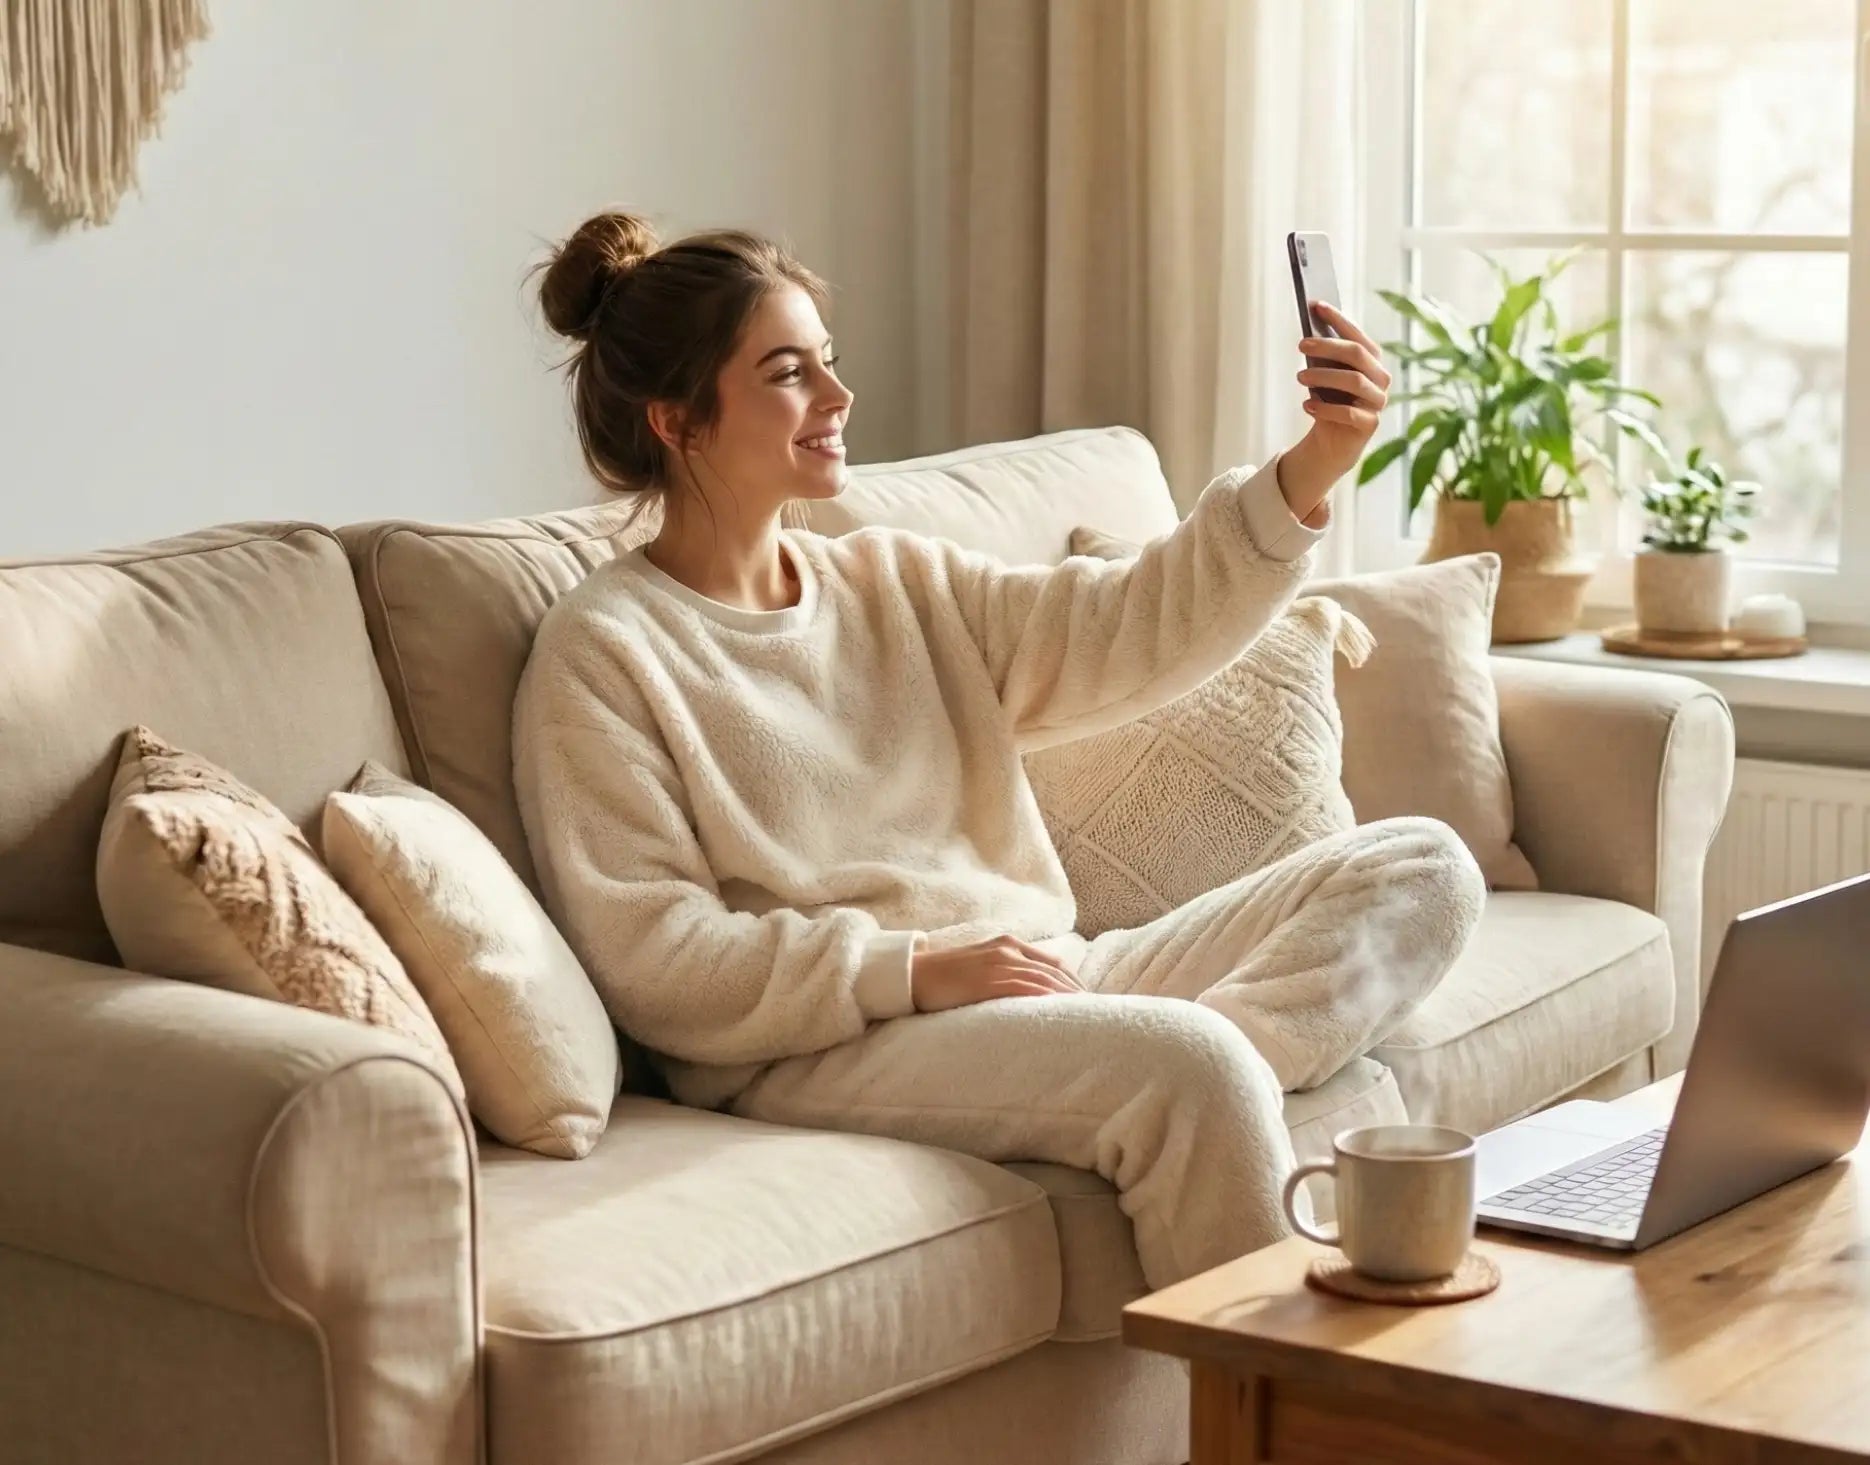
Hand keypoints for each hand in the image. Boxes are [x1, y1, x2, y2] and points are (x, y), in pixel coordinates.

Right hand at [910, 935, 1086, 1012]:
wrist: (912, 975)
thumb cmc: (944, 976)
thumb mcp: (980, 967)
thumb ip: (1004, 973)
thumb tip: (1027, 995)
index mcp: (1008, 944)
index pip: (1052, 963)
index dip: (1073, 981)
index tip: (1088, 999)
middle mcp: (1008, 950)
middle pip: (1055, 970)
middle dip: (1077, 990)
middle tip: (1097, 1011)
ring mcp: (998, 964)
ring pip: (1044, 979)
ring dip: (1068, 996)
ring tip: (1086, 1014)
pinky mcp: (988, 981)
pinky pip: (1025, 988)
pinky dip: (1046, 998)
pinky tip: (1059, 1010)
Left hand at [1277, 301, 1391, 523]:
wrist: (1332, 443)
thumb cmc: (1328, 402)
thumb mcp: (1323, 376)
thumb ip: (1322, 356)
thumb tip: (1309, 329)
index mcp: (1372, 362)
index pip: (1358, 335)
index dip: (1338, 319)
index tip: (1316, 305)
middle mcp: (1380, 379)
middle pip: (1358, 354)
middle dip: (1328, 346)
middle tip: (1301, 345)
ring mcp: (1378, 402)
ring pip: (1354, 381)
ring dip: (1323, 376)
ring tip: (1299, 378)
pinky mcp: (1369, 425)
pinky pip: (1348, 413)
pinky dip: (1325, 408)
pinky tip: (1307, 406)